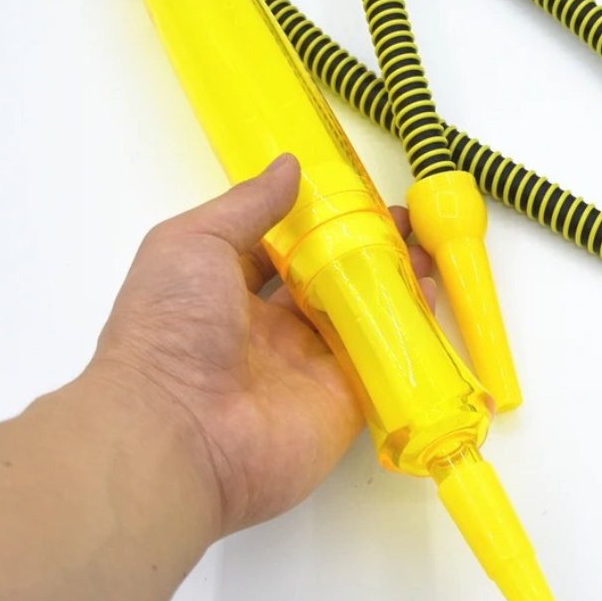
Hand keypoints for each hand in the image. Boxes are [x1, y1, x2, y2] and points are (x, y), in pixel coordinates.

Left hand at [88, 153, 434, 535]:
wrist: (176, 433)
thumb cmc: (171, 329)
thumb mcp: (193, 243)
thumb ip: (247, 206)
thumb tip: (290, 167)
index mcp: (232, 292)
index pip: (288, 250)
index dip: (324, 223)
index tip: (362, 197)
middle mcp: (273, 330)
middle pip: (333, 282)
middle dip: (370, 251)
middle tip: (408, 225)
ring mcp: (311, 367)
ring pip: (364, 319)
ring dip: (396, 285)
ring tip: (428, 252)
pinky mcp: (343, 403)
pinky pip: (383, 363)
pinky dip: (409, 332)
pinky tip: (430, 298)